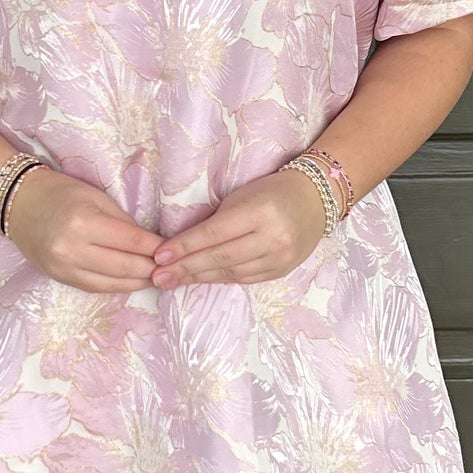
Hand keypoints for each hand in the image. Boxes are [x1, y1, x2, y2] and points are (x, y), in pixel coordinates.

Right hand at [2, 166, 161, 292]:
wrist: (19, 203)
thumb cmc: (60, 192)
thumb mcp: (96, 197)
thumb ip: (123, 222)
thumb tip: (150, 243)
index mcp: (84, 222)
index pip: (131, 240)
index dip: (156, 248)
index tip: (173, 250)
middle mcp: (73, 249)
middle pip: (124, 266)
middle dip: (152, 268)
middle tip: (172, 269)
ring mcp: (64, 268)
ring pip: (111, 283)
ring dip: (138, 282)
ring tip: (157, 279)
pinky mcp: (59, 278)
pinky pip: (94, 288)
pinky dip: (117, 286)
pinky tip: (132, 283)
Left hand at [149, 169, 328, 287]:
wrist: (314, 201)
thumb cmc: (270, 192)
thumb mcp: (241, 197)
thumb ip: (216, 222)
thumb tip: (180, 246)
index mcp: (260, 212)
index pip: (214, 233)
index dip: (185, 246)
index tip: (159, 256)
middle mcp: (272, 238)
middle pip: (220, 257)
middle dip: (185, 268)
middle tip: (158, 276)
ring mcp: (279, 258)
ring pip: (230, 273)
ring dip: (198, 277)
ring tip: (172, 280)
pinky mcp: (281, 271)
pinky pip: (243, 279)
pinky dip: (219, 279)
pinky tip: (200, 278)